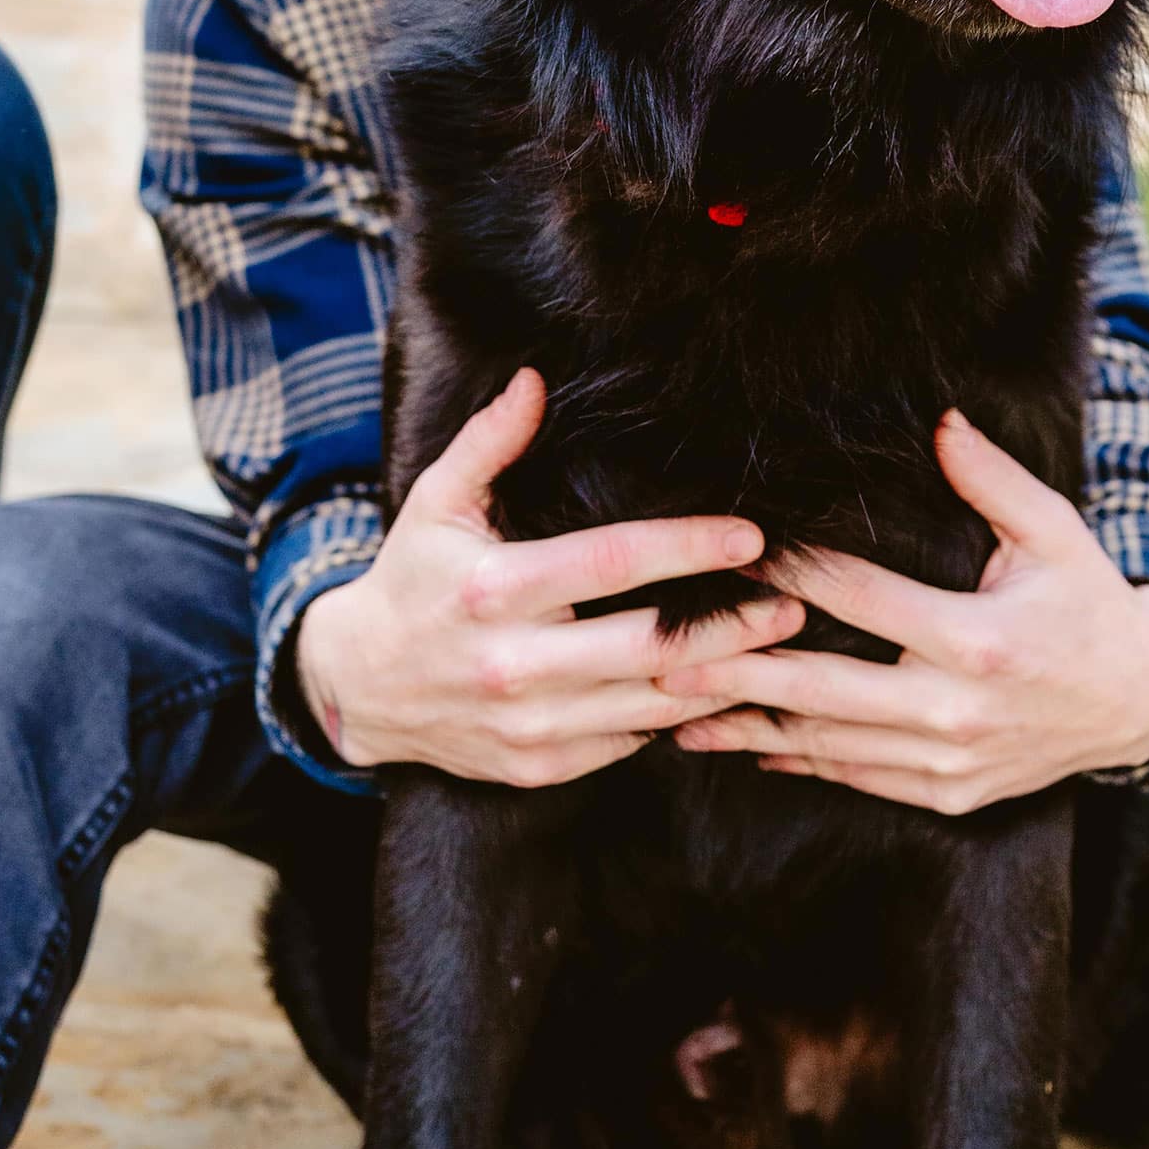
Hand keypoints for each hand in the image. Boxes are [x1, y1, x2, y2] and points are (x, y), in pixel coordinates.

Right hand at [293, 368, 801, 786]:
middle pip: (648, 647)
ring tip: (776, 647)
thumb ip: (489, 442)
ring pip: (649, 706)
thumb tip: (536, 379)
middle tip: (792, 603)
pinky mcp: (538, 768)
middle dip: (731, 627)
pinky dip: (675, 718)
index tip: (749, 535)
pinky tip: (718, 690)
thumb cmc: (410, 582)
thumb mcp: (435, 504)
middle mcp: (512, 665)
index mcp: (493, 590)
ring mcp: (528, 726)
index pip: (610, 565)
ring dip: (720, 678)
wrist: (356, 690)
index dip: (686, 548)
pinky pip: (627, 744)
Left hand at [657, 409, 1148, 812]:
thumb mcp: (1053, 533)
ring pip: (828, 745)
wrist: (1137, 703)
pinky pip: (856, 779)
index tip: (732, 554)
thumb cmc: (1087, 603)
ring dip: (747, 724)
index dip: (792, 575)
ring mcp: (948, 764)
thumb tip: (938, 419)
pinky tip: (745, 742)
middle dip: (737, 669)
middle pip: (822, 689)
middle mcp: (956, 711)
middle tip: (663, 653)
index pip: (863, 600)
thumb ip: (990, 479)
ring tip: (675, 706)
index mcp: (979, 641)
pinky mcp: (946, 796)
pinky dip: (797, 761)